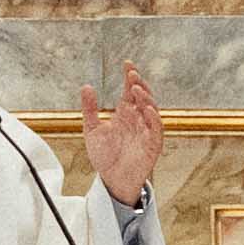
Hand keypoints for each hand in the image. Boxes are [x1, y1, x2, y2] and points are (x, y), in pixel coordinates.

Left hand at [73, 58, 159, 204]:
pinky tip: (146, 109)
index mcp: (126, 113)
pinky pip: (156, 129)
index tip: (126, 64)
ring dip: (146, 98)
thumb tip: (87, 86)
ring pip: (152, 110)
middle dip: (139, 84)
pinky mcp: (153, 145)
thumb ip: (90, 109)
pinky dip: (153, 118)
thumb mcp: (92, 130)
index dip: (130, 77)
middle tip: (132, 74)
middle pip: (143, 96)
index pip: (130, 91)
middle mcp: (138, 119)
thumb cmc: (104, 156)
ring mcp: (147, 131)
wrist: (111, 180)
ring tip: (136, 88)